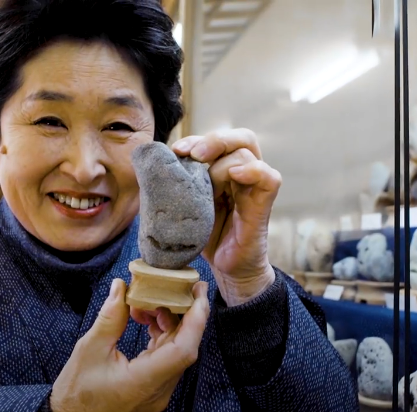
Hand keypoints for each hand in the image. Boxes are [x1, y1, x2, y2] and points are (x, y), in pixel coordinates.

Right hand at [51, 279, 209, 411]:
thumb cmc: (76, 393)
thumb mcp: (90, 349)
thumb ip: (110, 317)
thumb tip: (121, 286)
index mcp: (144, 381)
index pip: (184, 350)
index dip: (196, 319)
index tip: (197, 293)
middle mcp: (159, 390)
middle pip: (184, 347)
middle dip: (183, 314)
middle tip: (179, 287)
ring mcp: (158, 392)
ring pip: (176, 352)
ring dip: (169, 324)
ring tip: (150, 303)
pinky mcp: (153, 390)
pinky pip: (166, 359)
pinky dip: (161, 336)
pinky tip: (147, 320)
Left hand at [172, 128, 281, 306]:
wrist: (226, 269)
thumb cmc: (204, 236)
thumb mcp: (185, 206)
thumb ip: (174, 185)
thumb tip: (147, 165)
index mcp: (225, 170)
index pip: (218, 141)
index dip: (198, 139)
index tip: (176, 150)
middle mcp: (244, 174)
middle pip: (240, 138)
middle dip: (214, 141)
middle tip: (194, 154)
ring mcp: (254, 188)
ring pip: (248, 154)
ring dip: (222, 163)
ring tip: (208, 185)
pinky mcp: (263, 205)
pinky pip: (269, 178)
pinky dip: (253, 170)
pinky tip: (236, 174)